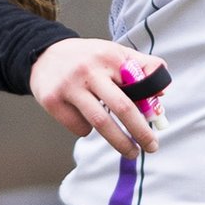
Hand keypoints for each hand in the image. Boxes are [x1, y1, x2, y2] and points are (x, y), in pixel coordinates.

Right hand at [31, 35, 164, 158]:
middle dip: (140, 131)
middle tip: (151, 147)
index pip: (138, 83)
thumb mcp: (114, 52)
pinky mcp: (52, 100)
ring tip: (130, 152)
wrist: (43, 54)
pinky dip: (87, 130)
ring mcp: (69, 86)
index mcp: (109, 56)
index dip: (150, 106)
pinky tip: (86, 119)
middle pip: (122, 107)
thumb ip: (141, 67)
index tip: (157, 122)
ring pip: (100, 122)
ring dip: (119, 142)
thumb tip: (161, 92)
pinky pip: (78, 126)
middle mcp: (89, 70)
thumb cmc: (87, 58)